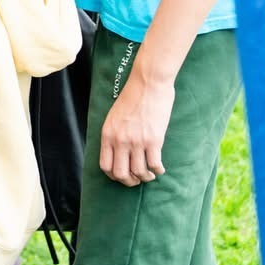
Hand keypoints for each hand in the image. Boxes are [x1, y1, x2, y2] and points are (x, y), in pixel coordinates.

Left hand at [99, 69, 173, 185]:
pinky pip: (155, 165)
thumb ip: (114, 133)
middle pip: (121, 174)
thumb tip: (118, 151)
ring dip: (146, 177)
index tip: (123, 175)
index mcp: (107, 134)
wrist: (148, 83)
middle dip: (130, 182)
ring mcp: (136, 141)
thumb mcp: (114, 116)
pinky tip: (160, 168)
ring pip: (139, 172)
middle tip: (137, 179)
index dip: (114, 176)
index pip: (105, 166)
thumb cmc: (132, 97)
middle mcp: (120, 140)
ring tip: (150, 173)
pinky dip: (158, 170)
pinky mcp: (154, 139)